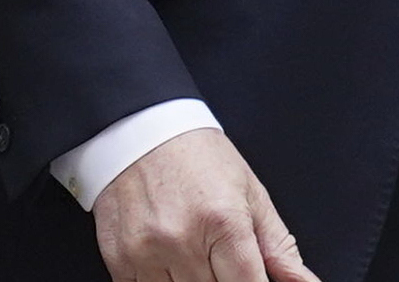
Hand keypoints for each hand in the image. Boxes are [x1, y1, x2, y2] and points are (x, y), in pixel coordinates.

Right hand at [93, 129, 316, 281]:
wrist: (140, 132)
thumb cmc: (199, 159)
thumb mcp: (251, 194)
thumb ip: (279, 249)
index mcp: (223, 221)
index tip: (253, 279)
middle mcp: (182, 240)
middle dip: (224, 278)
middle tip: (220, 254)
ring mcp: (146, 254)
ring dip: (194, 280)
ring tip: (195, 251)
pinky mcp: (119, 262)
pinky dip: (163, 281)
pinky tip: (169, 257)